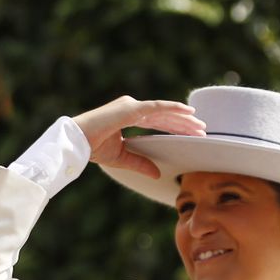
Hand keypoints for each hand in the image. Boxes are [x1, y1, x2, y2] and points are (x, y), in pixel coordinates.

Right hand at [71, 96, 205, 178]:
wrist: (77, 141)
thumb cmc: (92, 147)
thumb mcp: (121, 157)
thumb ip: (140, 163)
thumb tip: (158, 173)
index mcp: (128, 116)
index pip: (158, 121)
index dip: (175, 127)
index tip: (191, 134)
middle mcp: (132, 108)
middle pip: (164, 116)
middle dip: (183, 123)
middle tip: (202, 130)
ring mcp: (132, 106)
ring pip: (164, 111)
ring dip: (183, 117)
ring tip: (200, 125)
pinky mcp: (131, 108)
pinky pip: (158, 107)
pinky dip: (174, 108)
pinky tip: (188, 111)